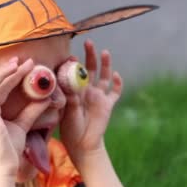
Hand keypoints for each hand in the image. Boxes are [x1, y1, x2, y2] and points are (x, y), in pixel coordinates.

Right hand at [0, 57, 50, 176]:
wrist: (6, 168)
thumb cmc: (10, 149)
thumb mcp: (24, 125)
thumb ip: (32, 111)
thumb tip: (47, 98)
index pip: (3, 87)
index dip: (14, 74)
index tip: (28, 65)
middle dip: (9, 71)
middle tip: (24, 60)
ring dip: (0, 77)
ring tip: (14, 66)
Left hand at [60, 39, 123, 160]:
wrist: (83, 144)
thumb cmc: (70, 128)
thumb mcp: (67, 112)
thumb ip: (70, 98)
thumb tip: (69, 84)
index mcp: (75, 90)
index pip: (75, 72)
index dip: (74, 62)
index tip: (70, 55)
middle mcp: (87, 90)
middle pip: (90, 68)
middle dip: (90, 55)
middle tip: (88, 42)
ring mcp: (99, 96)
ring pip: (104, 76)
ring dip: (105, 64)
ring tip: (105, 52)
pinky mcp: (108, 104)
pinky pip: (115, 92)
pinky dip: (118, 83)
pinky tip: (117, 75)